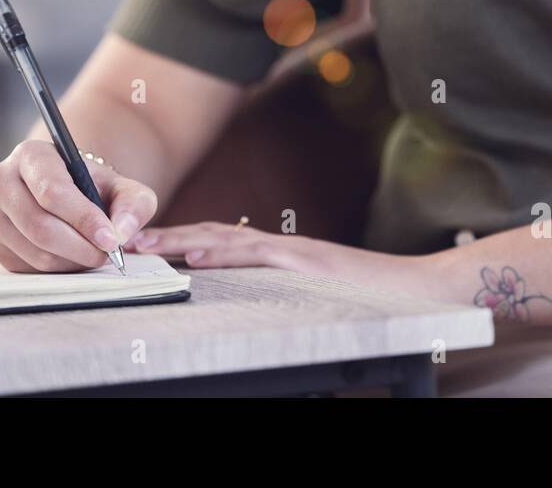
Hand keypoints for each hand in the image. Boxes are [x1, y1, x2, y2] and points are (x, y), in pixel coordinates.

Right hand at [0, 139, 157, 272]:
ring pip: (36, 252)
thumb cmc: (93, 187)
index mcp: (30, 155)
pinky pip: (30, 269)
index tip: (111, 239)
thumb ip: (133, 203)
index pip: (52, 192)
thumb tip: (121, 232)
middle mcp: (1, 181)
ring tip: (93, 252)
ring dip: (73, 261)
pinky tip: (73, 255)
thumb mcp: (121, 185)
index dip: (84, 219)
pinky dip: (59, 269)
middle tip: (107, 253)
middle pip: (41, 226)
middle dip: (82, 247)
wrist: (67, 193)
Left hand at [129, 220, 440, 298]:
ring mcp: (295, 253)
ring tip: (147, 243)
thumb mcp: (318, 300)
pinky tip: (194, 258)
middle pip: (215, 234)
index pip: (223, 242)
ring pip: (228, 239)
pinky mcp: (307, 263)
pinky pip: (258, 256)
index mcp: (282, 258)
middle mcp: (283, 248)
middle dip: (170, 235)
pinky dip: (223, 255)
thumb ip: (285, 298)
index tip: (148, 245)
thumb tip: (249, 318)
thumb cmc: (375, 302)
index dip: (183, 240)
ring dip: (183, 239)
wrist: (421, 290)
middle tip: (129, 239)